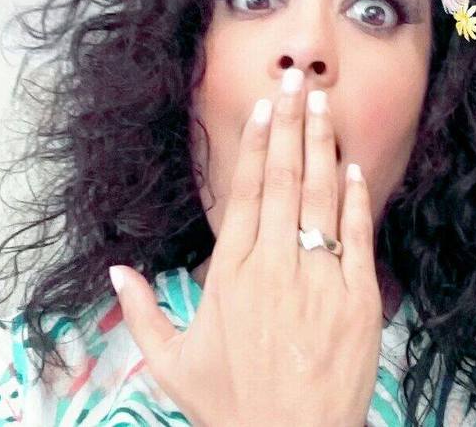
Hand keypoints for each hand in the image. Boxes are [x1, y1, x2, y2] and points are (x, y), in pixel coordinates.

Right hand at [110, 69, 382, 426]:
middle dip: (291, 125)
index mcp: (233, 273)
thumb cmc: (233, 403)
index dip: (257, 145)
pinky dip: (356, 199)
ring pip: (321, 198)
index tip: (264, 108)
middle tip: (298, 81)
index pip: (247, 192)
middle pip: (285, 180)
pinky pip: (357, 236)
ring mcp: (320, 278)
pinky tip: (354, 166)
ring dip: (322, 147)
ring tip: (323, 105)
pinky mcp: (358, 297)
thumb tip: (117, 271)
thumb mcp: (173, 363)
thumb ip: (142, 312)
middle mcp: (276, 265)